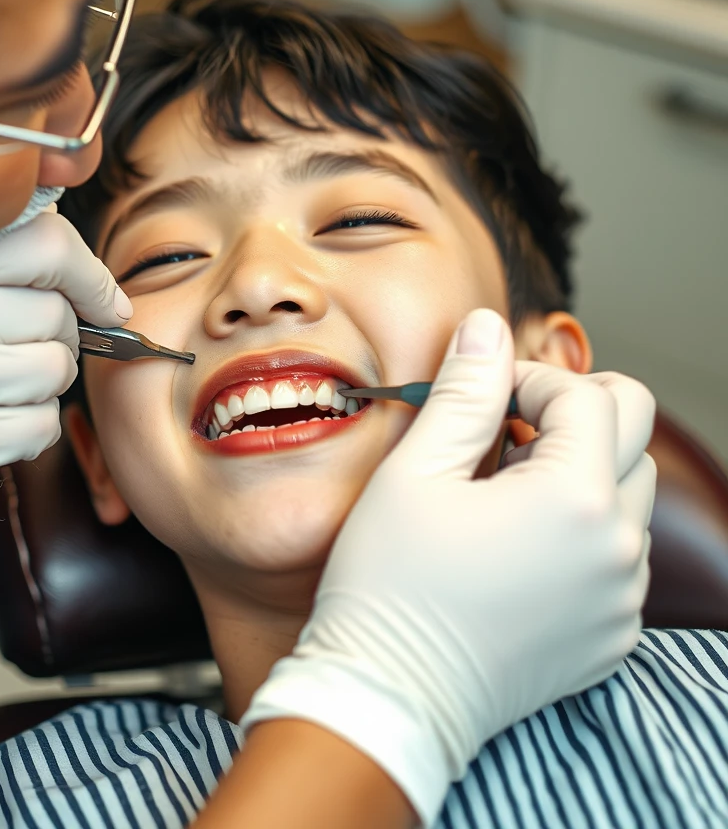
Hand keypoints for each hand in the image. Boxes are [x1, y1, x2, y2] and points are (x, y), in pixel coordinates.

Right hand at [0, 213, 130, 534]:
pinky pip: (39, 427)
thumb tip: (65, 258)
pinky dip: (27, 422)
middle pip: (55, 315)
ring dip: (39, 376)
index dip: (87, 272)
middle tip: (12, 338)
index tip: (103, 298)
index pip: (42, 244)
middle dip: (52, 328)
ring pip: (54, 372)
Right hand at [243, 308, 654, 825]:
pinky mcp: (609, 633)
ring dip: (579, 467)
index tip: (478, 396)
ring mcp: (620, 597)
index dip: (529, 378)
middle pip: (633, 433)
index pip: (587, 396)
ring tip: (504, 486)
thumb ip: (464, 391)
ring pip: (630, 492)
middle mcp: (618, 549)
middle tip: (503, 427)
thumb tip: (485, 325)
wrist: (390, 698)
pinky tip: (514, 541)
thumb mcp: (416, 472)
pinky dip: (580, 526)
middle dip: (571, 411)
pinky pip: (618, 553)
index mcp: (575, 500)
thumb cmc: (390, 584)